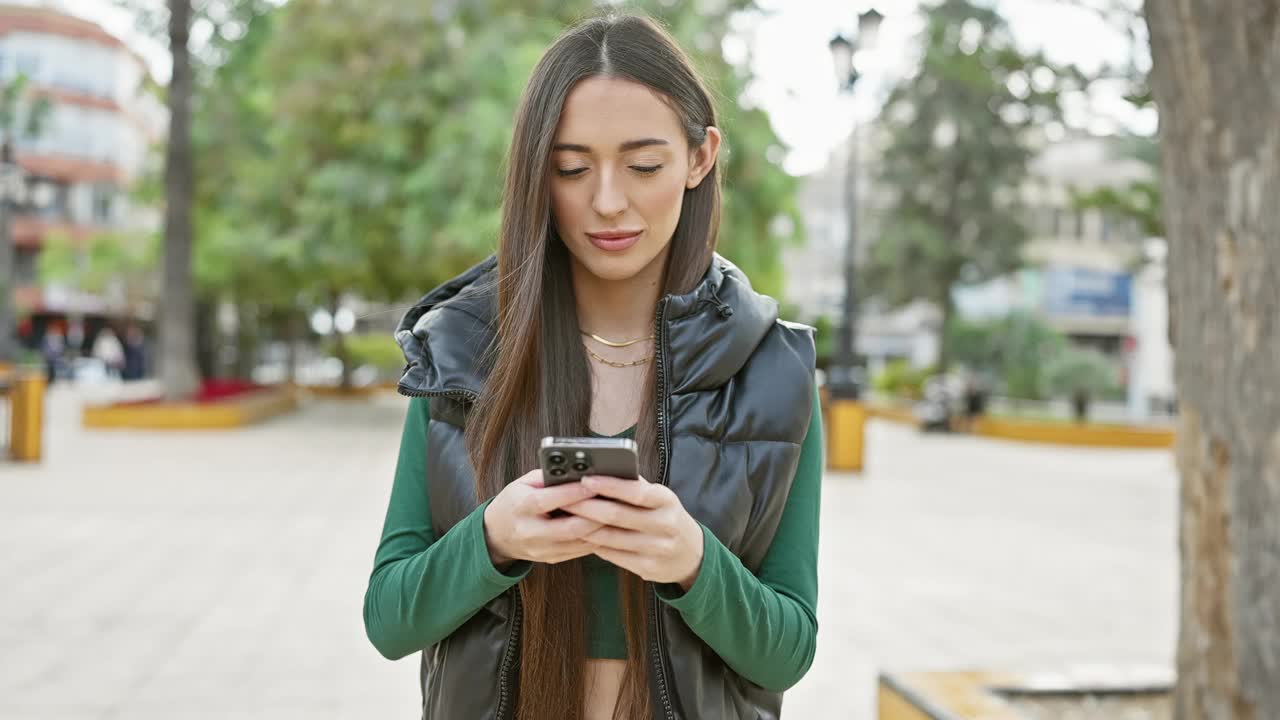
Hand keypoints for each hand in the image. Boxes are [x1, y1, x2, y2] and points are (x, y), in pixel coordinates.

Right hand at [483, 469, 604, 568]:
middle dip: (596, 514)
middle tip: (616, 501)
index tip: (597, 483)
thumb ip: (548, 476)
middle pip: (570, 527)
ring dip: (601, 528)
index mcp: (522, 507)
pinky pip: (580, 551)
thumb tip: (578, 471)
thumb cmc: (514, 502)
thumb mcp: (523, 483)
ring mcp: (541, 549)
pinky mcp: (551, 559)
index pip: (551, 500)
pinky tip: (608, 527)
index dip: (576, 492)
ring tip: (617, 513)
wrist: (496, 535)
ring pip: (579, 542)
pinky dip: (596, 538)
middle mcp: (531, 532)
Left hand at [563, 475, 704, 590]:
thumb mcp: (660, 498)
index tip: (585, 479)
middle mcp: (665, 525)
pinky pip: (613, 555)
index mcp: (667, 500)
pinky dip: (594, 544)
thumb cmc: (667, 518)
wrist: (692, 555)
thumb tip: (600, 472)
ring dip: (583, 527)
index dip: (609, 485)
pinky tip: (580, 537)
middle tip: (564, 499)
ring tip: (565, 517)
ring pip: (611, 538)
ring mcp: (657, 549)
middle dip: (586, 506)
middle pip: (618, 515)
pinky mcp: (648, 568)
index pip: (636, 491)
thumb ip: (635, 487)